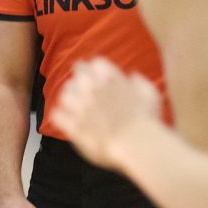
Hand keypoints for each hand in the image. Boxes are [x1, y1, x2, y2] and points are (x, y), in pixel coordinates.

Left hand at [49, 58, 164, 170]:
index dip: (96, 69)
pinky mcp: (73, 125)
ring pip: (65, 94)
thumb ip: (139, 83)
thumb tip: (132, 76)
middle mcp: (92, 89)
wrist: (137, 144)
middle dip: (81, 78)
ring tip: (73, 103)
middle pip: (78, 74)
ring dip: (69, 97)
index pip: (96, 63)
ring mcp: (81, 106)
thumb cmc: (147, 120)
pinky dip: (60, 116)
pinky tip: (64, 119)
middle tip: (82, 86)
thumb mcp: (150, 95)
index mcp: (110, 78)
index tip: (97, 74)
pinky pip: (57, 115)